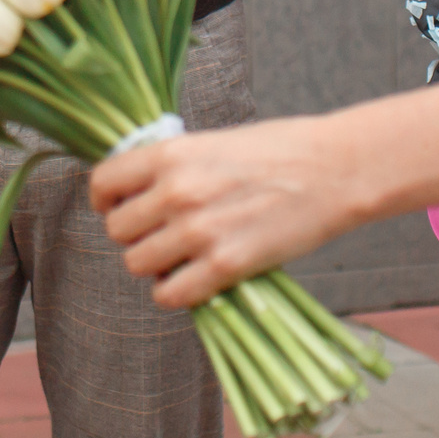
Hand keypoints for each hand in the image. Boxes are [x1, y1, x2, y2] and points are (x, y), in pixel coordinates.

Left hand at [93, 81, 438, 308]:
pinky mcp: (225, 266)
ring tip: (185, 255)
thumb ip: (175, 166)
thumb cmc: (281, 149)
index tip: (123, 206)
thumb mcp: (216, 142)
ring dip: (156, 265)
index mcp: (172, 153)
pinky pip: (169, 295)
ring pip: (138, 265)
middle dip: (137, 235)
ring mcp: (199, 231)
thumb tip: (139, 193)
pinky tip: (198, 277)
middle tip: (165, 233)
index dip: (108, 200)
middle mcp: (176, 191)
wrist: (335, 169)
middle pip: (118, 231)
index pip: (103, 183)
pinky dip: (177, 292)